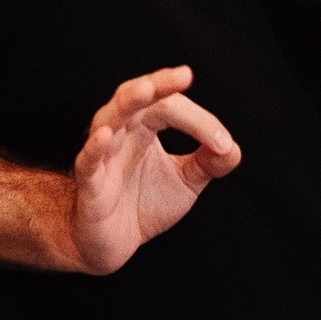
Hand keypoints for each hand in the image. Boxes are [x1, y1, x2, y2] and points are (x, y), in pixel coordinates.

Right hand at [68, 66, 239, 274]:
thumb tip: (232, 148)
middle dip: (159, 84)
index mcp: (144, 126)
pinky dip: (95, 148)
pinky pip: (88, 162)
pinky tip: (105, 136)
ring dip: (128, 102)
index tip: (223, 142)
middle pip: (137, 97)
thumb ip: (210, 163)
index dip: (199, 119)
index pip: (169, 105)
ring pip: (108, 118)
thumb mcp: (185, 182)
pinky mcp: (89, 185)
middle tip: (183, 76)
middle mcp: (121, 133)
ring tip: (146, 90)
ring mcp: (102, 156)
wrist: (113, 244)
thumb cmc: (142, 205)